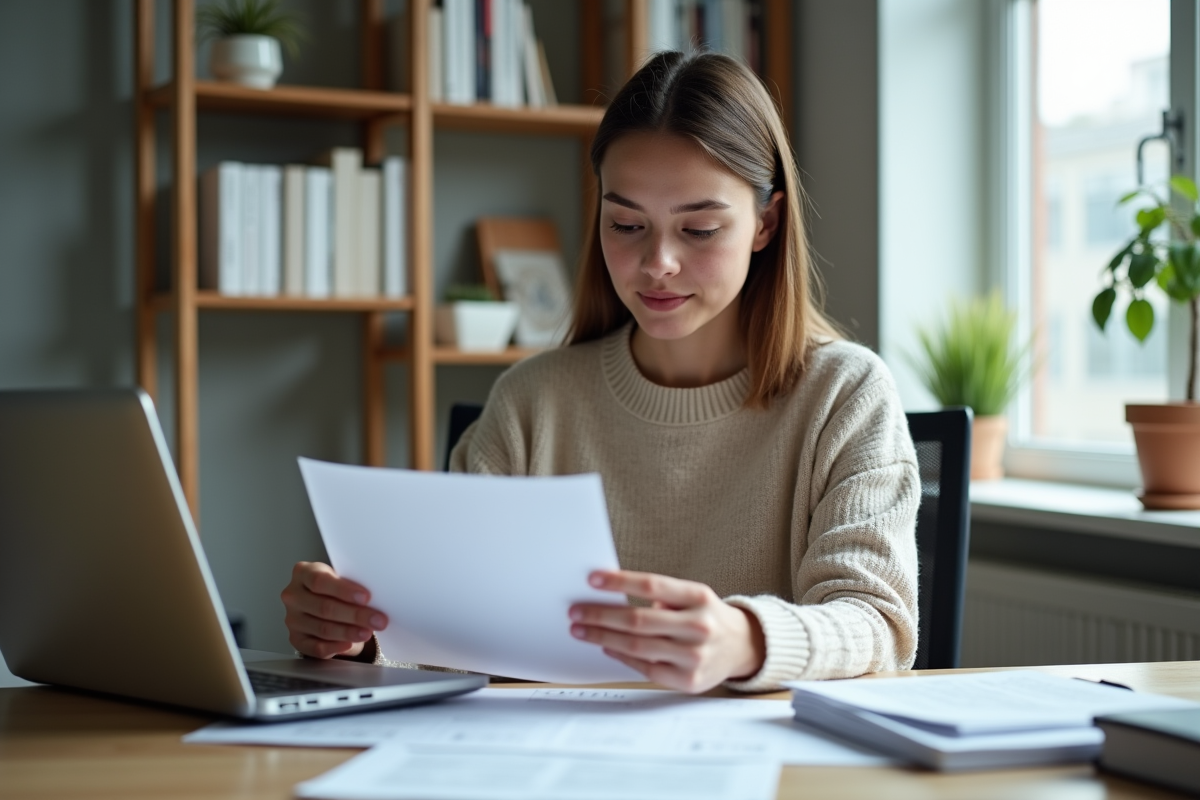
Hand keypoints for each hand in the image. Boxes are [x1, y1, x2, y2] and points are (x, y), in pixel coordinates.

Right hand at [281, 561, 387, 658]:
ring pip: (323, 628)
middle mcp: (294, 595)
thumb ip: (351, 585)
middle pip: (324, 607)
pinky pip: (316, 647)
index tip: (366, 597)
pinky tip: (349, 644)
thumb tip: (376, 598)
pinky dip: (335, 647)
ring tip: (368, 632)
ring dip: (349, 632)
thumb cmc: (334, 588)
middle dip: (355, 615)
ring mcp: (293, 619)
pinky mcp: (297, 639)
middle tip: (378, 620)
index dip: (344, 590)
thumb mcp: (341, 578)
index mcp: (303, 573)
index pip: (320, 581)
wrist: (324, 605)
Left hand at [568, 570, 765, 693]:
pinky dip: (621, 656)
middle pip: (638, 620)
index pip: (652, 586)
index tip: (593, 579)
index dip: (620, 582)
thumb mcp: (694, 596)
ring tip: (582, 630)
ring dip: (603, 637)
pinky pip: (645, 668)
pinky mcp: (689, 680)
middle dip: (601, 615)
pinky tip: (607, 646)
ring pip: (637, 646)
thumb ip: (661, 595)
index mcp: (699, 597)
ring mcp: (694, 656)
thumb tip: (611, 594)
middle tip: (576, 611)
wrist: (743, 647)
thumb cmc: (708, 616)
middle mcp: (699, 627)